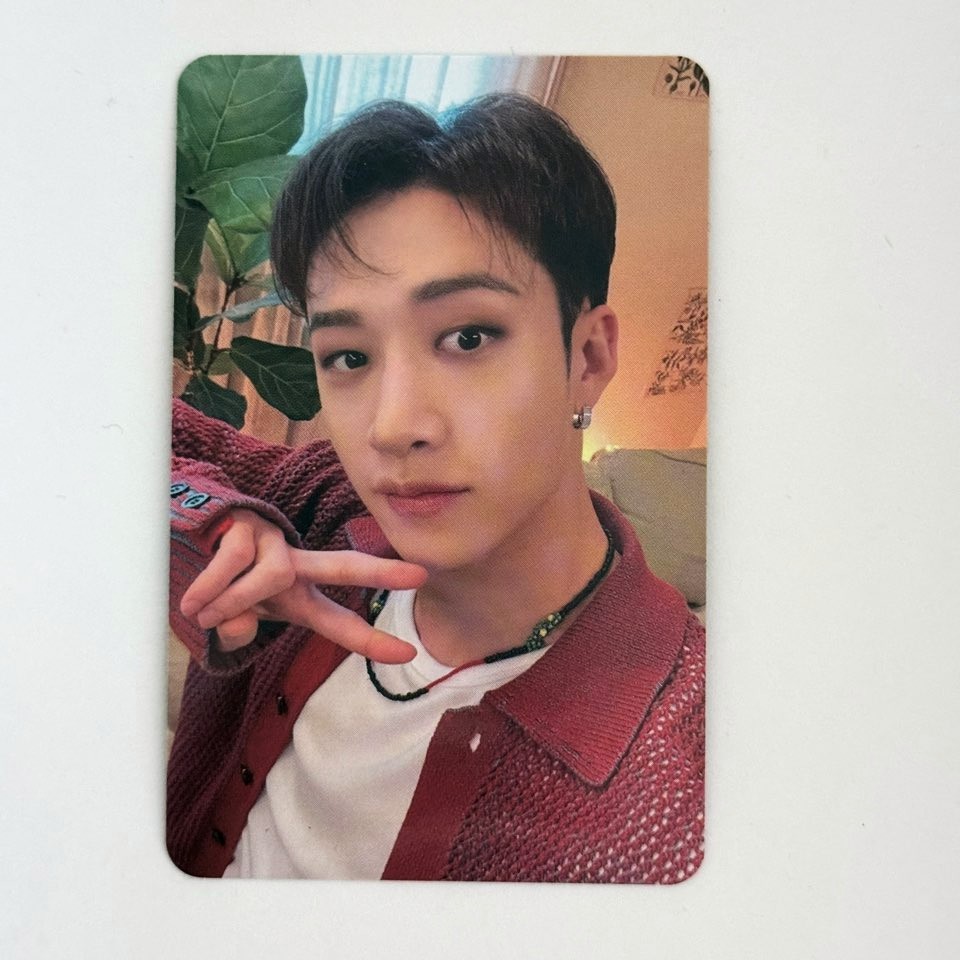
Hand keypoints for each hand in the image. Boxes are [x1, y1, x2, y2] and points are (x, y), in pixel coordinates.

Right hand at [179, 509, 426, 662]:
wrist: (183, 544)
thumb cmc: (219, 588)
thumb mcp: (231, 621)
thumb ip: (239, 632)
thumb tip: (237, 626)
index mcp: (299, 599)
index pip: (340, 622)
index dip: (371, 641)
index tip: (408, 655)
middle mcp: (296, 568)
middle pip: (343, 566)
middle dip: (380, 572)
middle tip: (418, 575)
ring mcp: (275, 544)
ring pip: (268, 580)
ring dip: (231, 601)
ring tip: (202, 611)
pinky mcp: (249, 526)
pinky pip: (233, 565)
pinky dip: (210, 588)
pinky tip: (192, 597)